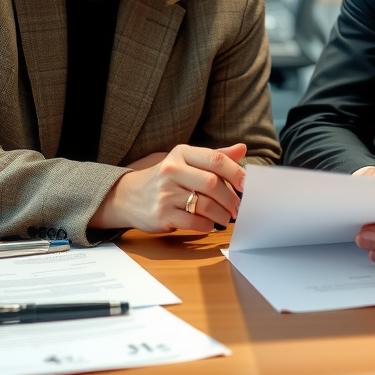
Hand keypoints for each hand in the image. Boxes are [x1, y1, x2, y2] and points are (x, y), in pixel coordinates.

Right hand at [90, 143, 245, 233]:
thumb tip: (242, 149)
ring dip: (221, 214)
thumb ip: (214, 156)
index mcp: (181, 153)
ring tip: (226, 218)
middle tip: (237, 207)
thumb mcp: (186, 161)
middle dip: (231, 198)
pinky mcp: (161, 214)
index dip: (236, 172)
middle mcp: (171, 170)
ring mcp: (165, 193)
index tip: (247, 185)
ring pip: (205, 205)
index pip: (215, 159)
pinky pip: (193, 222)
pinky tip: (209, 224)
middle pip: (212, 183)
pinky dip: (207, 225)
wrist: (128, 196)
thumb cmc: (165, 178)